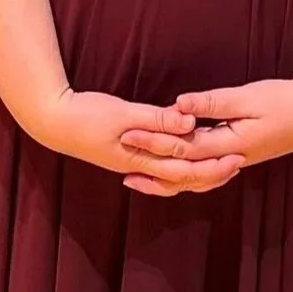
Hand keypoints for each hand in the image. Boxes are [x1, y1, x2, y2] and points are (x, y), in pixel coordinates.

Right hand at [29, 89, 241, 196]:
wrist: (54, 121)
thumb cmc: (86, 115)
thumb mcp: (123, 113)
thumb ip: (157, 119)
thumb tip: (189, 122)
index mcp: (140, 159)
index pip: (184, 169)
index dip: (212, 164)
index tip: (237, 154)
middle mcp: (139, 167)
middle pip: (183, 178)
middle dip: (212, 171)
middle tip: (238, 162)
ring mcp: (132, 163)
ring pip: (172, 176)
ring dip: (197, 171)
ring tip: (219, 163)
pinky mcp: (127, 156)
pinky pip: (160, 169)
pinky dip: (177, 168)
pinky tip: (183, 160)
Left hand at [129, 75, 292, 172]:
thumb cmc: (282, 101)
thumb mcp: (247, 97)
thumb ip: (212, 103)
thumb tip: (179, 105)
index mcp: (230, 145)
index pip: (184, 147)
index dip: (154, 141)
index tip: (128, 133)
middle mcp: (229, 160)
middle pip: (182, 169)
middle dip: (150, 162)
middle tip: (121, 151)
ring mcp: (232, 162)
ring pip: (192, 179)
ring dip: (163, 178)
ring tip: (134, 176)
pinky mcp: (234, 158)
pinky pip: (202, 175)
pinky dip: (182, 176)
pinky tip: (167, 171)